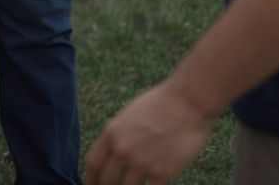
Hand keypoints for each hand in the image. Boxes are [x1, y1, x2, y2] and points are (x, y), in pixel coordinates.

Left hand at [85, 81, 214, 184]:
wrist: (187, 101)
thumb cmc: (160, 104)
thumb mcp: (128, 115)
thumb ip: (118, 136)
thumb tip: (111, 155)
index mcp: (112, 132)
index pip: (92, 164)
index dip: (91, 179)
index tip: (94, 184)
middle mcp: (122, 149)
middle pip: (106, 182)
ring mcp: (141, 162)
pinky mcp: (162, 173)